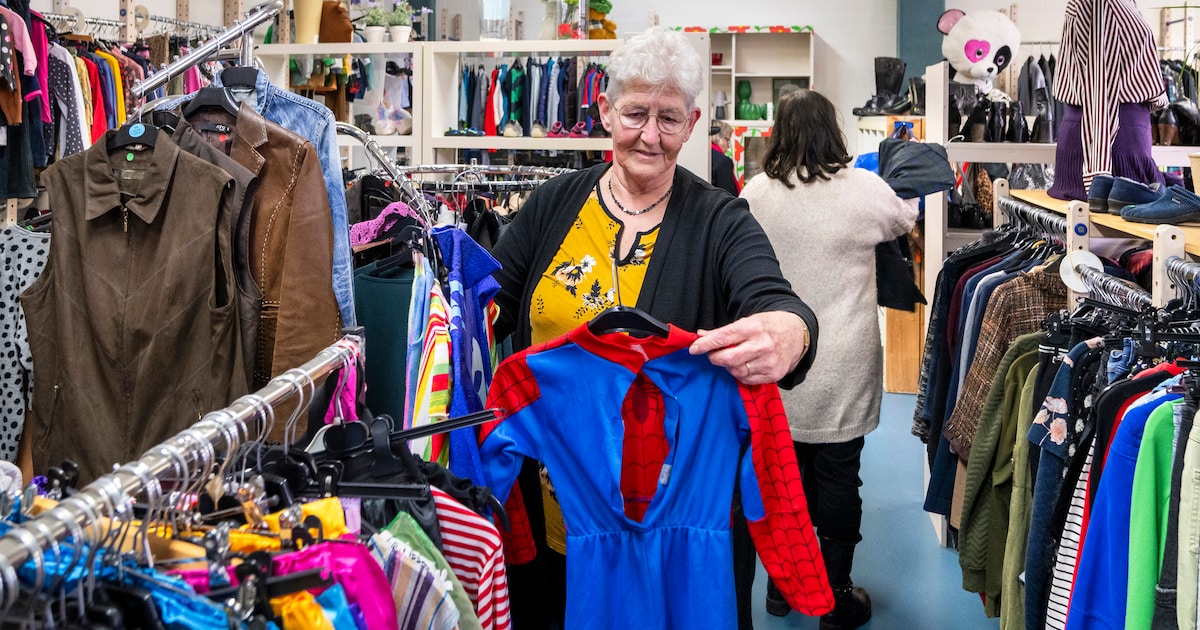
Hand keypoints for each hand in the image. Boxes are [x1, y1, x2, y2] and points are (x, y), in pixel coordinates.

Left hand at [689, 311, 808, 384]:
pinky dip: (740, 374)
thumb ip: (724, 331)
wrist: (797, 334)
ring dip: (728, 367)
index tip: (694, 349)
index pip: (723, 337)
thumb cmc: (768, 326)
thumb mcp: (748, 321)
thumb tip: (700, 336)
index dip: (705, 345)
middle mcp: (762, 345)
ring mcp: (769, 361)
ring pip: (737, 371)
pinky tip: (744, 366)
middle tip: (713, 355)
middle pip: (728, 359)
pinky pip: (747, 380)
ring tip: (732, 358)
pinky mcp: (774, 374)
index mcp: (753, 327)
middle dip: (715, 358)